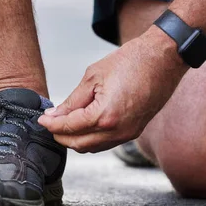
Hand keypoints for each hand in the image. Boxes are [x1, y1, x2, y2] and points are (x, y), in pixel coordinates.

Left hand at [38, 26, 187, 152]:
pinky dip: (91, 137)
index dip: (52, 124)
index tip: (41, 119)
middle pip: (79, 144)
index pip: (70, 128)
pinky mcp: (134, 131)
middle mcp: (118, 131)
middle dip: (61, 135)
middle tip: (50, 122)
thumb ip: (73, 100)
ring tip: (65, 122)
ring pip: (92, 147)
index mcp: (105, 116)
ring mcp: (128, 134)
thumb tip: (55, 115)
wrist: (164, 58)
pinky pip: (106, 142)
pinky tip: (84, 123)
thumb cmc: (131, 61)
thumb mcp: (93, 76)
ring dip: (76, 138)